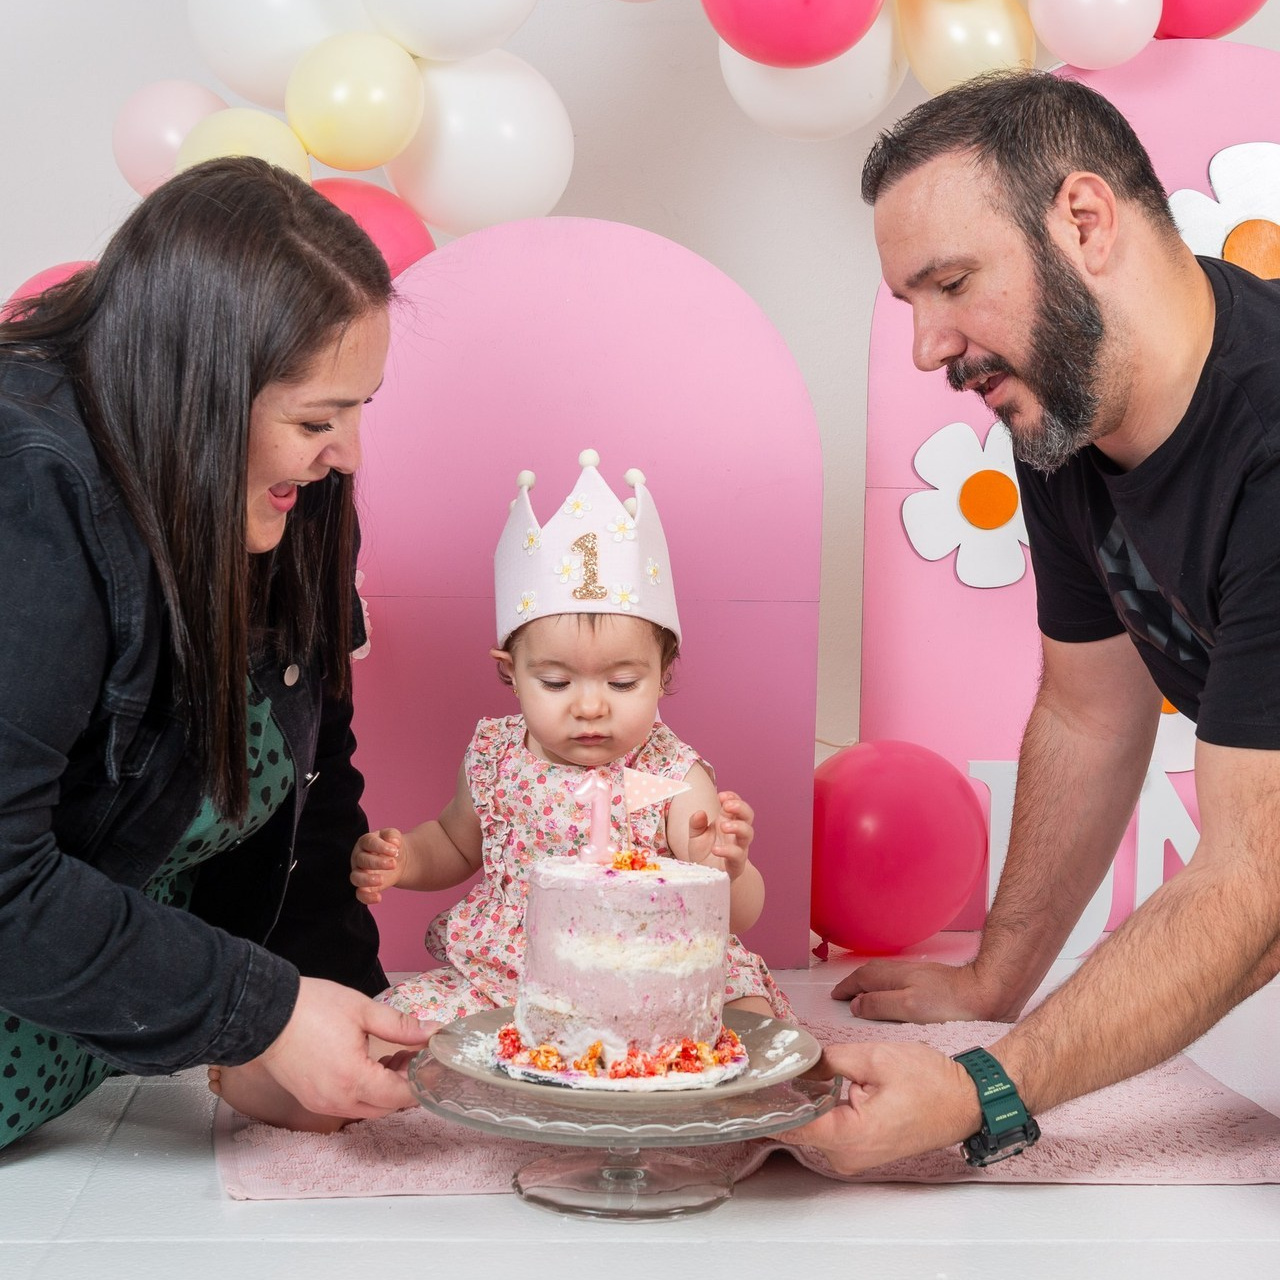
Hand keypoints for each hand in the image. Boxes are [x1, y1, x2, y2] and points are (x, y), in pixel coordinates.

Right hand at [254, 977, 435, 1120]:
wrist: (265, 1013)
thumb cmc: (312, 1008)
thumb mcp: (363, 1010)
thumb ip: (401, 1025)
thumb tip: (432, 1032)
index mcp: (354, 1079)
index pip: (401, 1095)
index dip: (422, 1081)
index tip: (433, 1062)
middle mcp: (338, 1101)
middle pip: (386, 1107)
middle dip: (406, 1086)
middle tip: (416, 1056)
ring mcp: (323, 1103)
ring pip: (368, 1108)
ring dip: (386, 1090)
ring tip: (396, 1057)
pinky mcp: (312, 1099)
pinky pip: (349, 1104)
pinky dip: (366, 1091)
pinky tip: (371, 1065)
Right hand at [350, 828, 402, 904]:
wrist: (397, 860)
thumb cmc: (392, 846)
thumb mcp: (394, 836)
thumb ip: (393, 835)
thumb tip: (394, 842)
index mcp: (366, 842)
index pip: (369, 842)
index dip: (381, 846)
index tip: (395, 850)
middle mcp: (359, 857)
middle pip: (362, 860)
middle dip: (377, 862)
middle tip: (393, 864)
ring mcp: (359, 872)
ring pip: (356, 878)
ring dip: (367, 880)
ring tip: (382, 880)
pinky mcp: (364, 887)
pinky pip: (360, 894)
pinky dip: (366, 897)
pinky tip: (378, 898)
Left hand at [688, 791, 754, 879]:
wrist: (709, 879)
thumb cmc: (705, 854)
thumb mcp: (695, 836)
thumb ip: (696, 824)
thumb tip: (699, 812)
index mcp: (727, 821)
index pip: (736, 804)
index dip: (732, 797)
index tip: (721, 795)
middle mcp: (736, 833)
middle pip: (748, 815)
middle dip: (741, 807)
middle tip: (727, 805)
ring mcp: (739, 847)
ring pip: (748, 833)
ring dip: (738, 826)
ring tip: (723, 826)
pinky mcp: (737, 864)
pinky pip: (738, 855)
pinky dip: (728, 851)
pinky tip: (716, 849)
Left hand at [780, 1042, 979, 1174]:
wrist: (965, 1101)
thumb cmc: (929, 1082)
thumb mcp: (874, 1058)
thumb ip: (829, 1060)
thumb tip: (797, 1062)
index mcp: (850, 1135)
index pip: (791, 1126)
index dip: (766, 1106)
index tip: (745, 1089)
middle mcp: (847, 1156)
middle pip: (799, 1126)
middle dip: (786, 1096)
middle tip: (773, 1066)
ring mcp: (854, 1157)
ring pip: (812, 1127)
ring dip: (804, 1101)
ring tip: (794, 1071)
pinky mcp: (860, 1151)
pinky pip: (828, 1130)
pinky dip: (820, 1109)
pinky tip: (816, 1085)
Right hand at [831, 959, 1019, 1023]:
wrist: (987, 994)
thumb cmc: (952, 1004)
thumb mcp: (910, 1008)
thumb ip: (880, 1005)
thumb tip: (856, 1004)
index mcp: (895, 978)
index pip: (862, 978)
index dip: (846, 987)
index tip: (835, 996)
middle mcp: (904, 972)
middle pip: (871, 972)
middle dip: (854, 981)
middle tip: (843, 993)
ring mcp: (919, 975)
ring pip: (885, 974)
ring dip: (869, 981)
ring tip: (862, 993)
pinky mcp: (931, 981)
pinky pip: (898, 979)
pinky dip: (886, 985)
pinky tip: (893, 994)